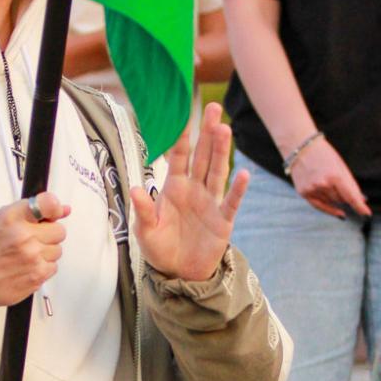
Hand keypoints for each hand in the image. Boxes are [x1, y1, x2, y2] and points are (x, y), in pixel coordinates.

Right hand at [0, 193, 70, 309]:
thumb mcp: (0, 219)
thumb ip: (32, 210)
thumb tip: (62, 209)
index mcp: (12, 218)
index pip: (48, 203)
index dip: (55, 208)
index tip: (54, 212)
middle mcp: (23, 236)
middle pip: (59, 230)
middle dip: (48, 235)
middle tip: (31, 240)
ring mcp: (31, 257)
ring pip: (57, 250)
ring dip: (45, 253)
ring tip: (25, 256)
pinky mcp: (36, 276)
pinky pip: (53, 267)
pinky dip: (42, 268)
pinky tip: (26, 267)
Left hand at [131, 99, 249, 281]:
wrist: (180, 273)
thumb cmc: (160, 248)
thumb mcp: (146, 231)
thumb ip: (143, 210)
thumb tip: (137, 189)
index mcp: (174, 187)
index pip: (179, 156)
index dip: (181, 136)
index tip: (182, 114)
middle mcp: (194, 189)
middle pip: (202, 156)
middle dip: (207, 132)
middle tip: (213, 108)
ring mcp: (210, 202)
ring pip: (217, 172)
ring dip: (221, 151)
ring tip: (224, 129)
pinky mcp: (223, 220)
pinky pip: (231, 202)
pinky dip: (238, 189)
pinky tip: (243, 174)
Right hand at [288, 134, 370, 218]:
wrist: (300, 147)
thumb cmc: (323, 154)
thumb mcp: (340, 166)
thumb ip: (350, 183)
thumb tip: (361, 199)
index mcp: (335, 176)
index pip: (351, 196)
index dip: (360, 206)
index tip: (367, 213)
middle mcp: (323, 185)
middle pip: (342, 199)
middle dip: (345, 195)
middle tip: (340, 183)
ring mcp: (313, 190)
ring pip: (332, 202)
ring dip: (336, 198)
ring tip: (328, 182)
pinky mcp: (304, 193)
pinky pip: (320, 206)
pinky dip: (330, 209)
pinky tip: (339, 213)